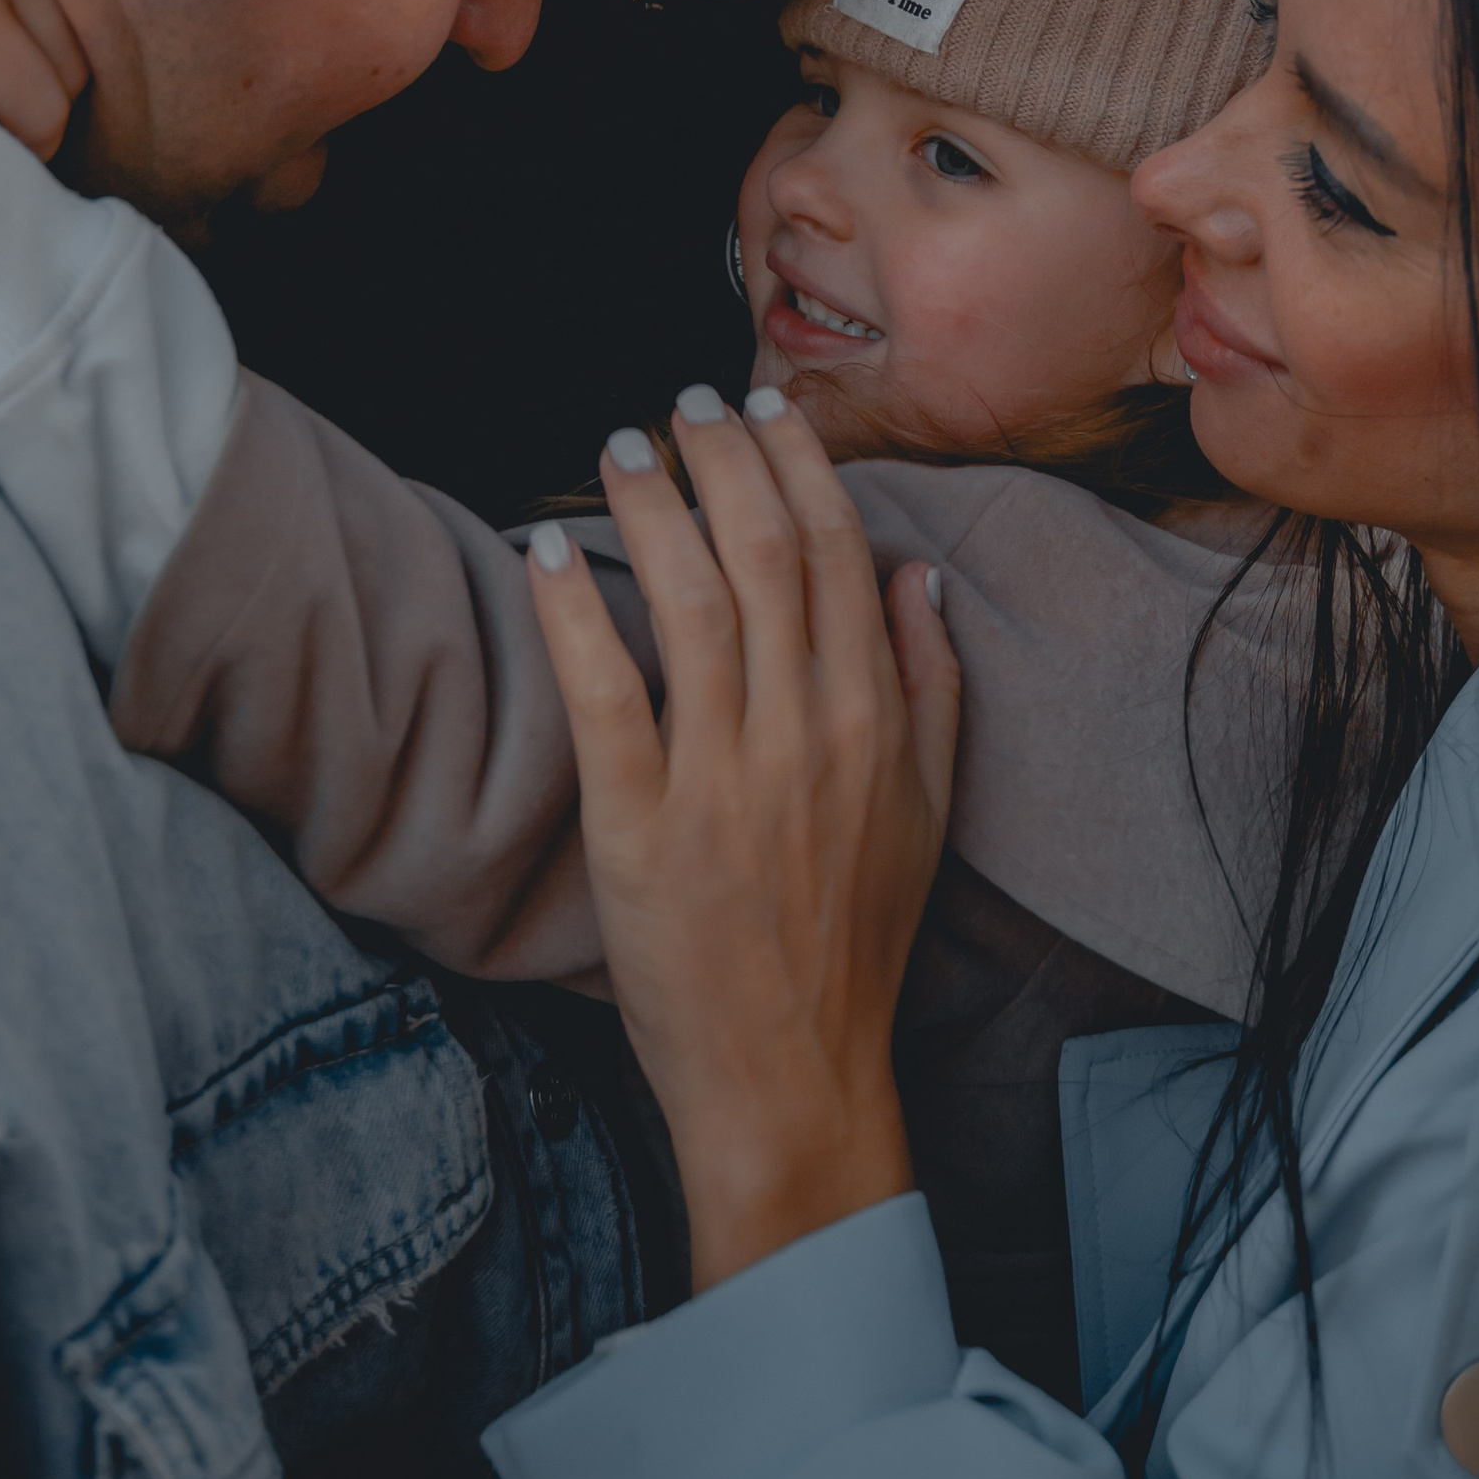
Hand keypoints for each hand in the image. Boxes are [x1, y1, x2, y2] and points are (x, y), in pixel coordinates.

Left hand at [527, 388, 958, 1291]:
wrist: (796, 1077)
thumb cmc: (855, 943)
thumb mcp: (926, 808)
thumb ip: (929, 683)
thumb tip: (917, 571)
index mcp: (873, 720)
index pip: (835, 551)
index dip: (795, 462)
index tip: (757, 402)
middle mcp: (805, 734)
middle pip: (764, 553)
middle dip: (722, 456)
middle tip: (680, 400)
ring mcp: (724, 781)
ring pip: (691, 602)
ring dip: (654, 507)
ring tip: (621, 444)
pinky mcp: (644, 831)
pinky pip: (608, 696)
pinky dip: (577, 613)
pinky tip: (550, 549)